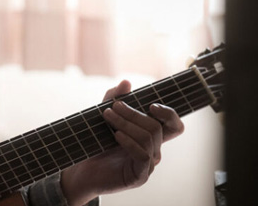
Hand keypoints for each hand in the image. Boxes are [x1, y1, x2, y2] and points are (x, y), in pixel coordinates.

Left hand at [60, 80, 184, 205]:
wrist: (83, 169)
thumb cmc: (96, 143)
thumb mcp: (104, 117)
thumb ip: (114, 99)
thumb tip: (126, 82)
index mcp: (151, 137)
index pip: (174, 126)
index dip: (169, 114)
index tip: (151, 105)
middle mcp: (154, 150)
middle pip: (156, 127)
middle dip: (133, 113)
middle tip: (113, 107)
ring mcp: (148, 164)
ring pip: (148, 137)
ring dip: (126, 123)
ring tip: (107, 116)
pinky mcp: (139, 175)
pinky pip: (142, 154)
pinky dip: (129, 141)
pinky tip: (115, 135)